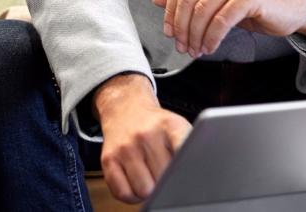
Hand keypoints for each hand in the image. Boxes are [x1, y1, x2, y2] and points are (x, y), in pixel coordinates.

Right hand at [93, 73, 191, 203]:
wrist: (125, 109)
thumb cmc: (156, 125)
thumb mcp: (178, 128)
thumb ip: (190, 149)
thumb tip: (198, 180)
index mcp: (170, 126)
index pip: (185, 153)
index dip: (189, 171)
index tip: (190, 177)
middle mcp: (146, 134)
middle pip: (165, 180)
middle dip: (169, 183)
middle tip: (167, 174)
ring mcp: (125, 147)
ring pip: (144, 191)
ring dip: (150, 192)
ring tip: (151, 179)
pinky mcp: (108, 159)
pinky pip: (123, 193)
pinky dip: (132, 196)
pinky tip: (136, 184)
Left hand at [151, 0, 305, 57]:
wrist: (288, 5)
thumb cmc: (251, 1)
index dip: (170, 13)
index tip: (169, 32)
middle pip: (188, 0)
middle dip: (182, 29)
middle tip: (182, 46)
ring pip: (203, 12)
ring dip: (196, 36)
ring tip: (197, 49)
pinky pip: (221, 21)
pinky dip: (212, 38)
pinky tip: (211, 46)